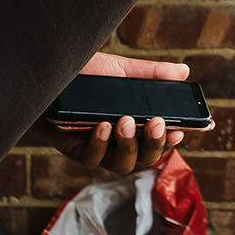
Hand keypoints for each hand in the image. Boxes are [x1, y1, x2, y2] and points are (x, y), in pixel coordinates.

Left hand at [45, 51, 200, 173]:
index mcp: (134, 123)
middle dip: (153, 144)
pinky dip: (100, 144)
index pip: (158, 141)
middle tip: (156, 123)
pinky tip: (103, 126)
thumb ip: (152, 74)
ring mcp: (97, 147)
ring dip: (128, 146)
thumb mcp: (121, 69)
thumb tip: (184, 72)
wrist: (50, 72)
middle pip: (143, 158)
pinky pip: (91, 158)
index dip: (169, 140)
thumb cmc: (85, 73)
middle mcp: (117, 140)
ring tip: (127, 122)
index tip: (179, 131)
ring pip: (120, 164)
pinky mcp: (74, 149)